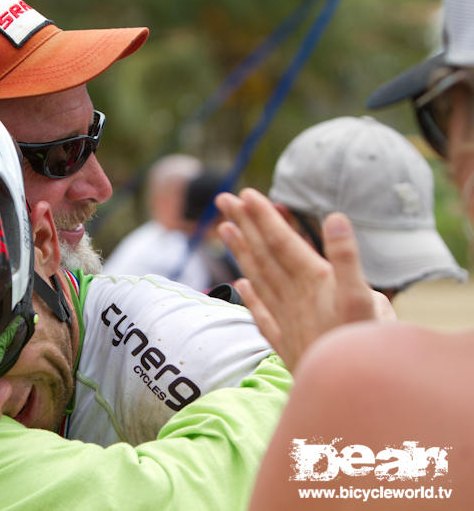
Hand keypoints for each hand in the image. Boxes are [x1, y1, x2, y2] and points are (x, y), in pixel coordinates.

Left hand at [216, 188, 385, 370]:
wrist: (349, 396)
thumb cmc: (364, 348)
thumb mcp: (367, 300)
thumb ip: (347, 258)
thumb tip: (335, 218)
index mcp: (313, 283)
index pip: (282, 242)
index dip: (264, 218)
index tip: (246, 195)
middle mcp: (293, 298)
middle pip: (264, 255)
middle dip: (244, 225)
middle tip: (224, 199)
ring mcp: (286, 320)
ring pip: (257, 279)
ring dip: (241, 253)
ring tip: (223, 228)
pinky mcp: (287, 344)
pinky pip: (262, 315)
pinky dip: (250, 297)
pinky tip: (240, 284)